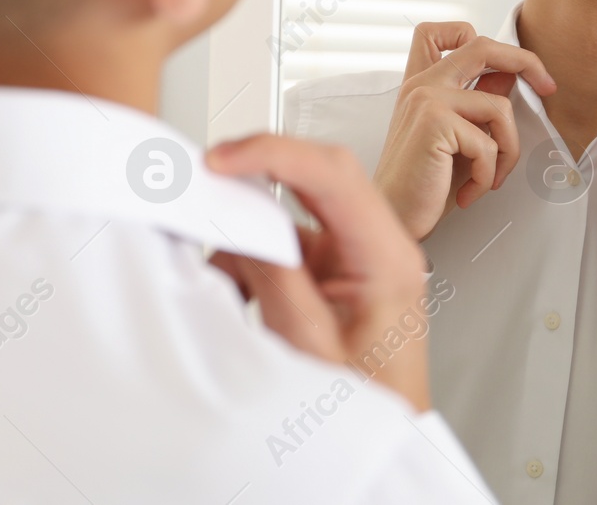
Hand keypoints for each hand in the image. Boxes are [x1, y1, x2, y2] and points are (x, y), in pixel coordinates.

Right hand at [205, 135, 433, 411]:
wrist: (382, 443)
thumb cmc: (367, 407)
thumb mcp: (309, 345)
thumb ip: (274, 277)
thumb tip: (239, 227)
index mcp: (388, 257)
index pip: (333, 175)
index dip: (274, 153)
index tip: (223, 160)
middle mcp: (380, 246)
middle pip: (317, 177)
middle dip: (257, 179)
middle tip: (207, 184)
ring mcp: (358, 257)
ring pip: (295, 213)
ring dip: (251, 237)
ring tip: (228, 279)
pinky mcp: (337, 272)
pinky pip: (288, 245)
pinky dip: (255, 263)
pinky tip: (242, 295)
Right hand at [373, 22, 555, 240]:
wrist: (394, 218)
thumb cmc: (422, 184)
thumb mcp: (458, 139)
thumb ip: (477, 103)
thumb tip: (510, 77)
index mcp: (421, 84)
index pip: (438, 32)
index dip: (474, 34)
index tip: (509, 63)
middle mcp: (422, 85)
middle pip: (482, 46)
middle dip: (526, 62)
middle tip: (547, 86)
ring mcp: (427, 99)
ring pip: (500, 108)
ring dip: (507, 151)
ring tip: (488, 177)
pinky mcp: (434, 122)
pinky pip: (488, 143)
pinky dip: (487, 174)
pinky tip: (470, 191)